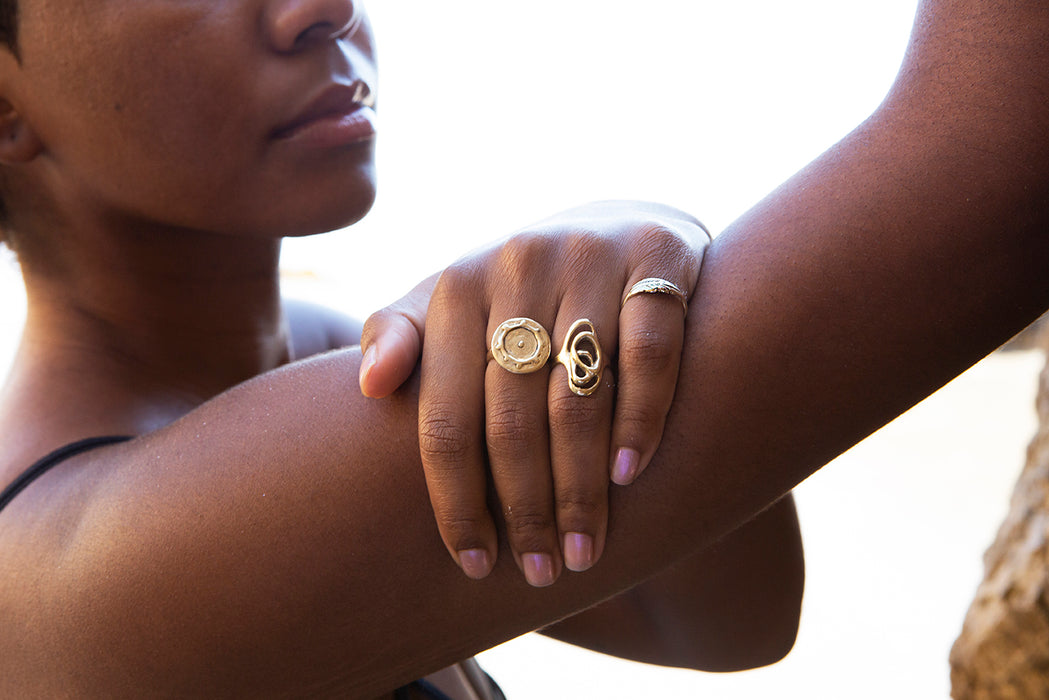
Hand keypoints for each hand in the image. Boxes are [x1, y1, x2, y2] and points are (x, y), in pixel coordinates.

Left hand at [360, 201, 709, 585]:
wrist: (614, 221)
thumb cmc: (518, 287)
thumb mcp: (451, 302)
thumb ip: (400, 335)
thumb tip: (368, 386)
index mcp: (457, 286)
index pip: (445, 414)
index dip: (454, 498)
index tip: (473, 564)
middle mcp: (518, 265)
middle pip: (512, 416)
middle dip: (524, 508)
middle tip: (540, 571)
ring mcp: (590, 258)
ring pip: (579, 395)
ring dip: (581, 486)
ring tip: (583, 549)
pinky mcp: (657, 258)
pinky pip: (649, 353)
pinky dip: (640, 417)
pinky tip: (629, 474)